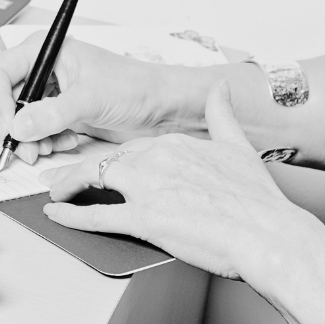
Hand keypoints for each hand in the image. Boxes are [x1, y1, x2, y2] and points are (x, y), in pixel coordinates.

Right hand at [0, 32, 177, 163]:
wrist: (162, 106)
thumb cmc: (135, 86)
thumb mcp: (91, 99)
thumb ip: (51, 114)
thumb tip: (18, 126)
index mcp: (46, 50)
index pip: (0, 72)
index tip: (10, 127)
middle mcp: (44, 68)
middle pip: (7, 98)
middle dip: (16, 126)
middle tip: (27, 149)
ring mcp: (52, 90)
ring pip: (20, 118)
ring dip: (31, 138)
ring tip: (50, 147)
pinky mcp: (61, 110)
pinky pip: (37, 129)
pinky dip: (46, 141)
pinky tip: (66, 142)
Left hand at [40, 80, 305, 280]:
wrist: (270, 235)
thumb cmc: (257, 201)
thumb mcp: (237, 146)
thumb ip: (221, 114)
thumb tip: (220, 87)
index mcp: (172, 143)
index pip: (130, 147)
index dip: (112, 158)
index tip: (102, 166)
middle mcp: (155, 159)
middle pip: (105, 159)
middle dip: (80, 169)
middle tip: (62, 178)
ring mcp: (147, 188)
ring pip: (92, 178)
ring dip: (67, 185)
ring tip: (54, 192)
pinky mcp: (144, 219)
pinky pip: (96, 216)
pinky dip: (70, 216)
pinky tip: (56, 215)